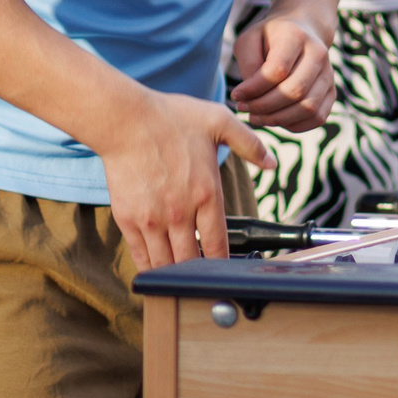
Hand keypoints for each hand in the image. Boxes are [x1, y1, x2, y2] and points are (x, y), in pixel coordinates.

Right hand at [101, 89, 266, 269]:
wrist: (124, 120)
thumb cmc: (171, 119)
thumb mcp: (219, 122)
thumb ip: (250, 143)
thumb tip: (272, 162)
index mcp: (206, 194)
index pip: (218, 243)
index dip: (223, 262)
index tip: (225, 270)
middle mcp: (180, 212)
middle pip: (191, 260)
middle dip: (199, 272)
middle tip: (203, 278)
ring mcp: (152, 219)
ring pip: (165, 263)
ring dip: (174, 274)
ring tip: (180, 279)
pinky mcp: (127, 219)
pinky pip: (140, 255)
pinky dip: (149, 267)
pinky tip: (156, 269)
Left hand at [230, 9, 336, 130]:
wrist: (302, 31)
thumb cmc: (269, 38)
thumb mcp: (248, 41)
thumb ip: (247, 64)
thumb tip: (250, 95)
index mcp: (296, 36)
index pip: (277, 70)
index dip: (254, 89)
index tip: (236, 94)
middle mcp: (318, 54)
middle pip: (295, 91)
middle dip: (264, 106)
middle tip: (244, 108)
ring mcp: (329, 74)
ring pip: (308, 108)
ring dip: (278, 119)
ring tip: (256, 116)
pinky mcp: (332, 91)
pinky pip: (317, 117)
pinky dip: (294, 125)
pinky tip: (275, 119)